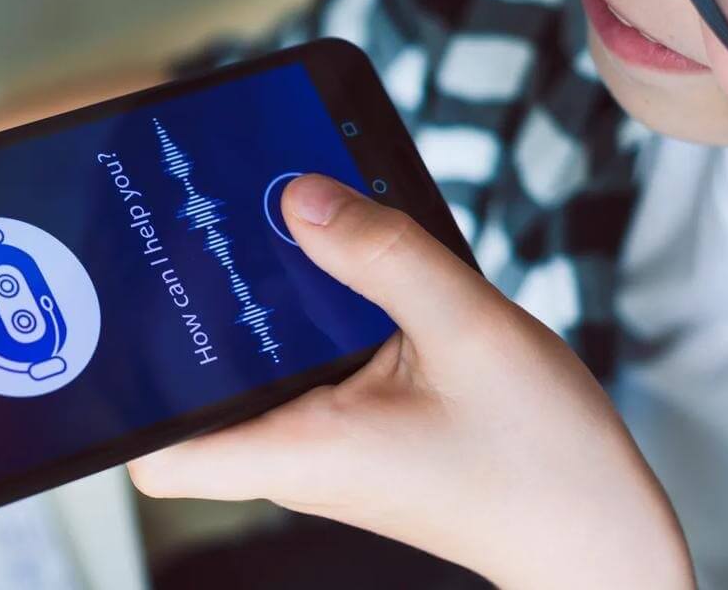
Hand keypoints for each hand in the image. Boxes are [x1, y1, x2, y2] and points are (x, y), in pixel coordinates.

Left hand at [126, 175, 690, 588]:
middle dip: (197, 318)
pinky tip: (338, 271)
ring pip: (256, 377)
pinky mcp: (356, 437)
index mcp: (300, 453)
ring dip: (261, 313)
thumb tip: (298, 198)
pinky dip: (311, 324)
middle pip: (200, 396)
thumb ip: (382, 255)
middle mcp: (297, 461)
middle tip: (203, 241)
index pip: (160, 460)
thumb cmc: (543, 460)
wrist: (599, 529)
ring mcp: (324, 451)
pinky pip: (306, 374)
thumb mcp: (471, 330)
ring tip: (271, 238)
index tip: (130, 322)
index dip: (128, 397)